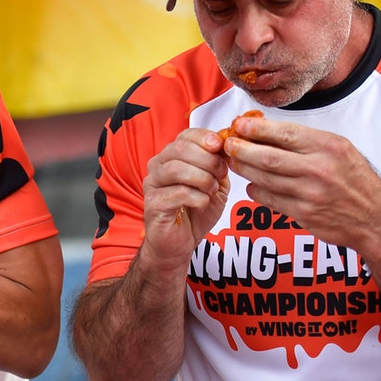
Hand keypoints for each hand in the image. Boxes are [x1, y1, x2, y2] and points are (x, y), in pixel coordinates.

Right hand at [142, 128, 230, 269]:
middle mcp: (157, 167)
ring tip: (211, 190)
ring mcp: (152, 185)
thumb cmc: (194, 213)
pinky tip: (202, 203)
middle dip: (208, 160)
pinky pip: (179, 193)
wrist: (179, 244)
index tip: (220, 147)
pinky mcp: (153, 204)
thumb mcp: (213, 185)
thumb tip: (228, 147)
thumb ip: (218, 166)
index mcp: (171, 158)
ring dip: (202, 179)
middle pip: (180, 149)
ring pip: (177, 169)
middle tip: (220, 174)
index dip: (204, 138)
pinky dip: (198, 198)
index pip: (185, 136)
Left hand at [224, 116, 380, 250]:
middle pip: (268, 157)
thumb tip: (265, 129)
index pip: (286, 133)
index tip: (239, 124)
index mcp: (329, 147)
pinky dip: (255, 189)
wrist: (374, 217)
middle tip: (228, 144)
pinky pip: (269, 199)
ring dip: (244, 169)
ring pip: (264, 178)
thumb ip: (306, 140)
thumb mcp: (339, 150)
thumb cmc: (353, 179)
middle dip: (242, 149)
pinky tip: (252, 183)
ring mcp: (311, 193)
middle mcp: (320, 169)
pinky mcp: (304, 213)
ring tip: (234, 161)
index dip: (257, 129)